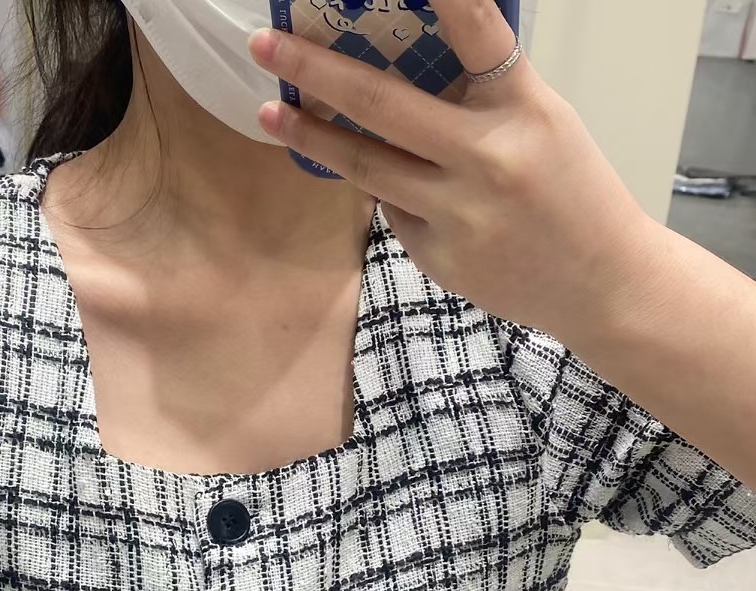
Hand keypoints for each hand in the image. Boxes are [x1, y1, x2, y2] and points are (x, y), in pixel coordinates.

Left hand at [248, 0, 662, 345]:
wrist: (599, 282)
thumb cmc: (572, 191)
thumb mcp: (541, 123)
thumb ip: (480, 96)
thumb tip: (401, 67)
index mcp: (524, 108)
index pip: (478, 31)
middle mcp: (487, 158)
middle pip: (383, 105)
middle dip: (314, 69)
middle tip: (266, 43)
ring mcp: (456, 213)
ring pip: (365, 166)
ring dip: (311, 135)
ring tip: (271, 112)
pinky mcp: (435, 255)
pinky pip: (391, 208)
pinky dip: (384, 188)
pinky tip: (398, 185)